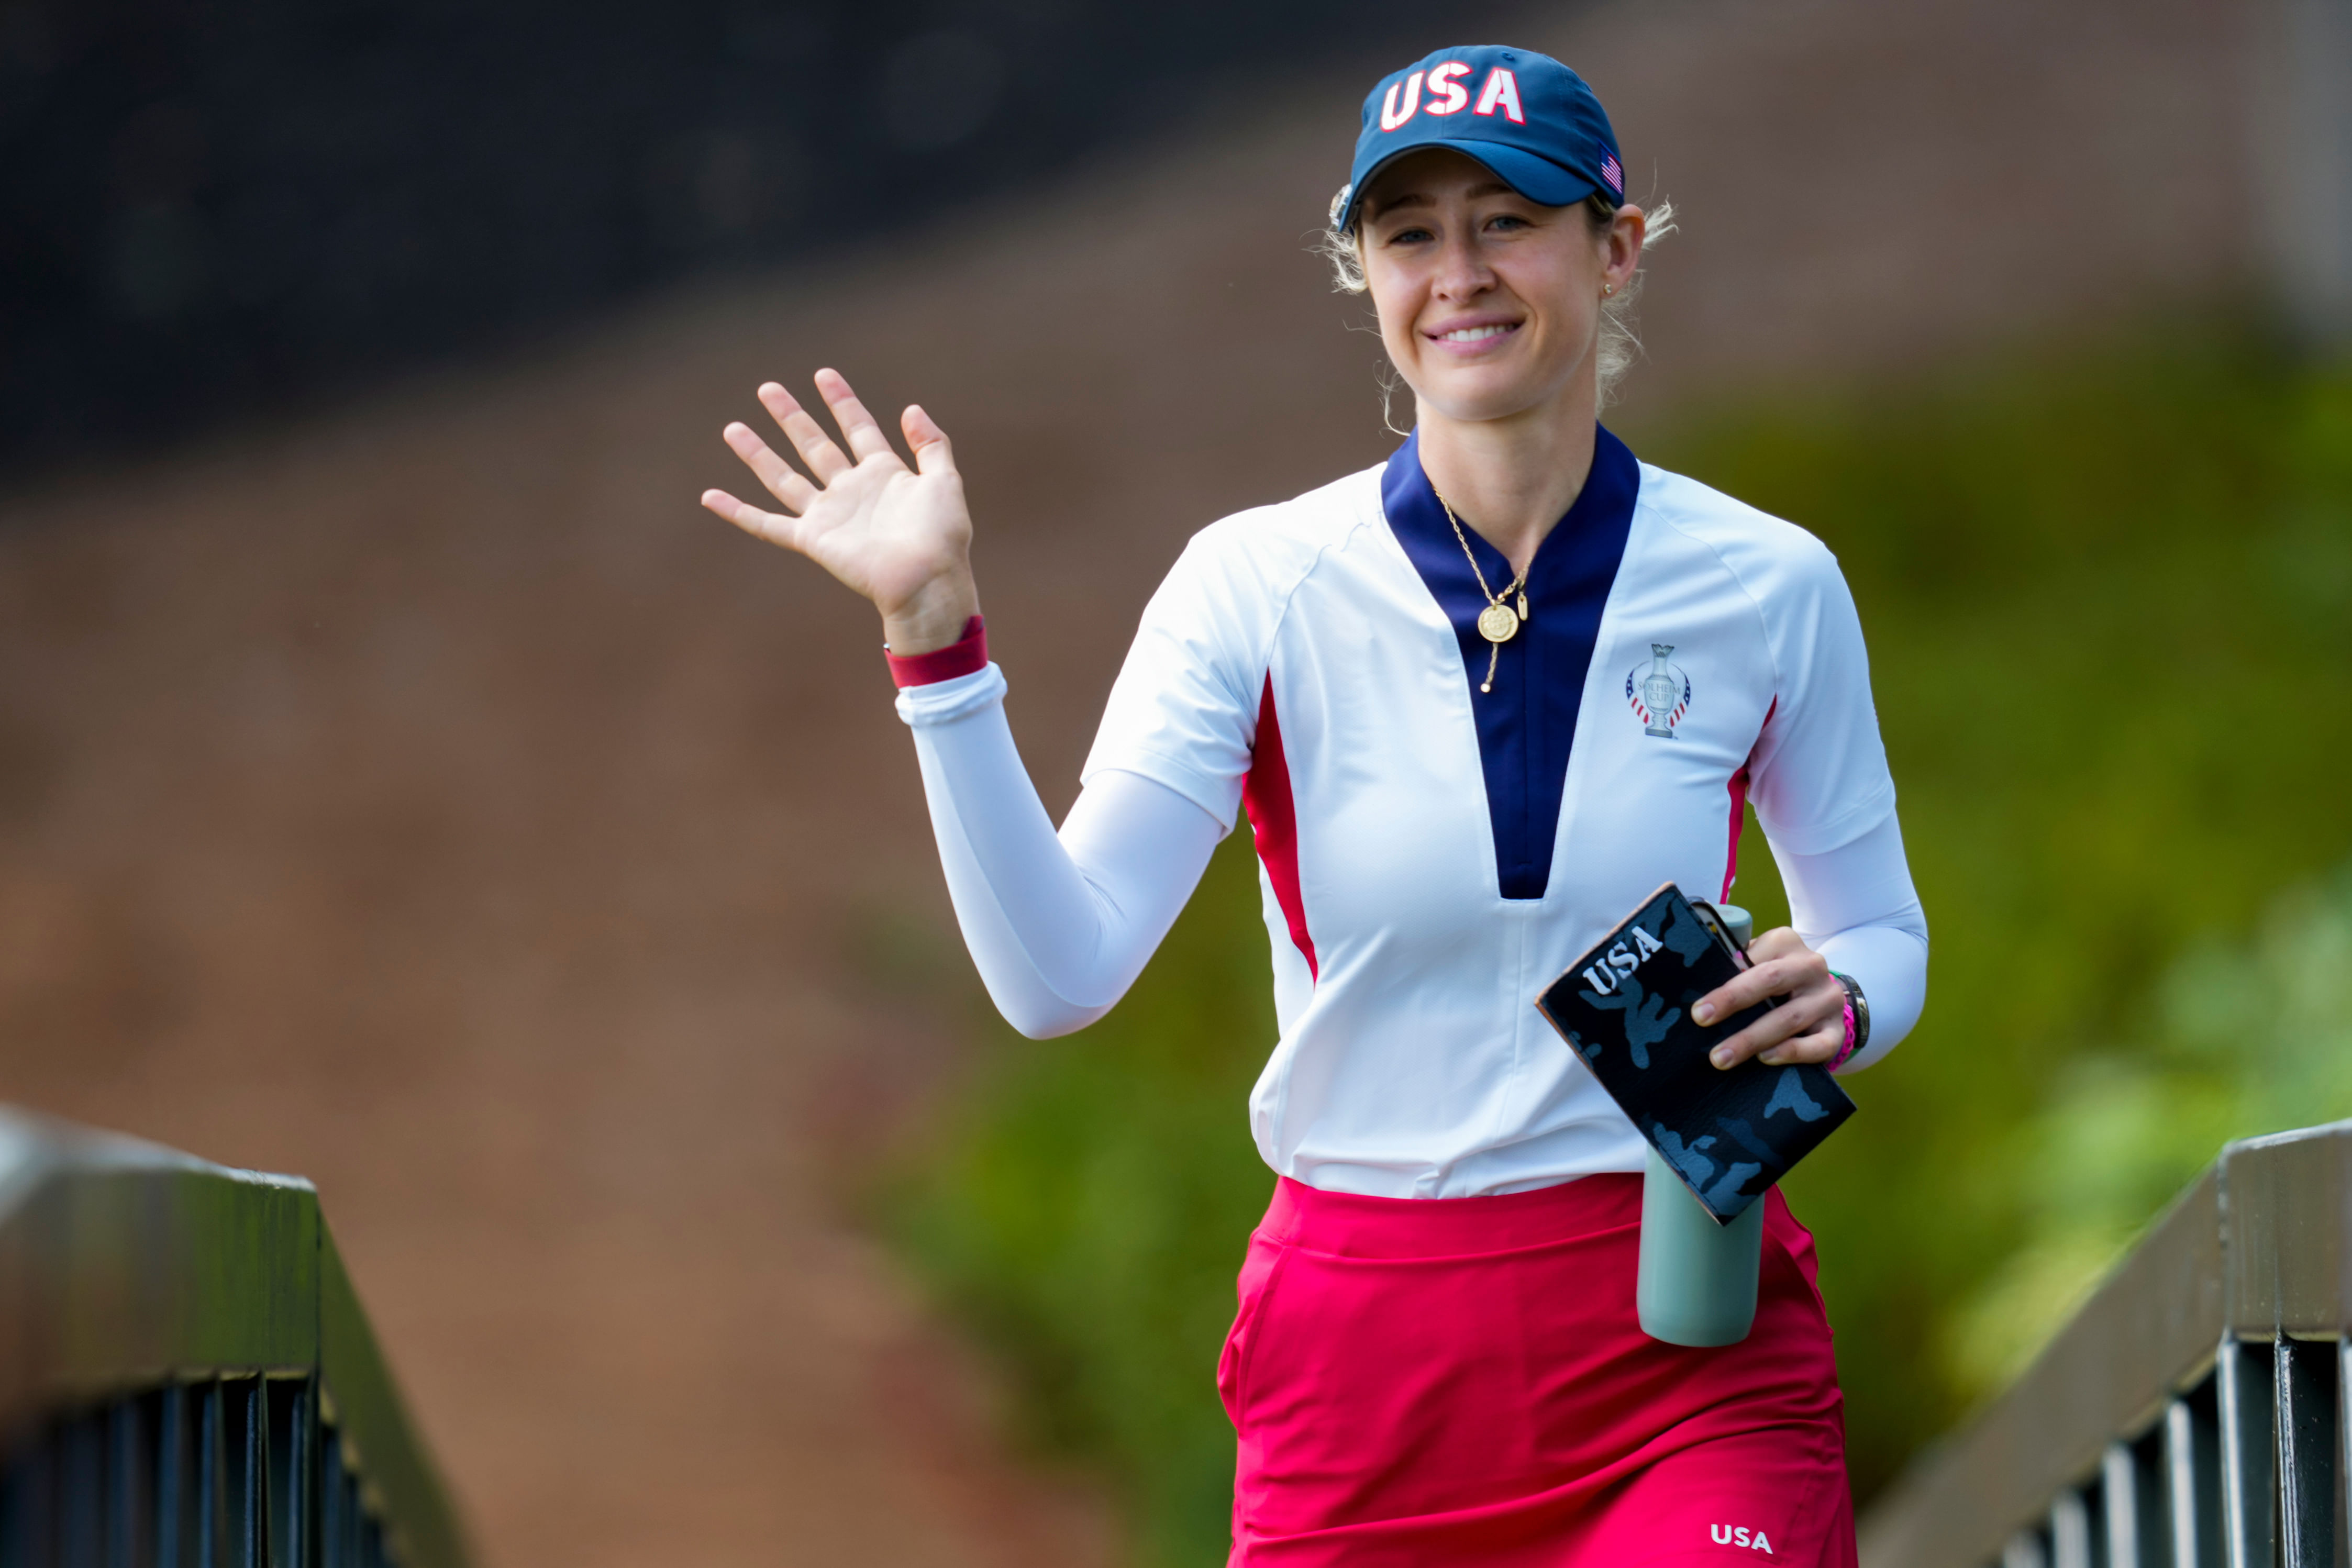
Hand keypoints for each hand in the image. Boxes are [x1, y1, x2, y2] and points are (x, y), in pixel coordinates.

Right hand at [700, 370, 979, 654]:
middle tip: (767, 388)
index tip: (823, 374)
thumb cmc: (942, 536)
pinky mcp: (813, 540)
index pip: (857, 428)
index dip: (841, 401)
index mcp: (884, 474)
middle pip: (814, 445)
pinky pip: (767, 525)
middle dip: (791, 417)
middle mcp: (851, 491)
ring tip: (732, 428)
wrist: (928, 579)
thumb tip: (911, 408)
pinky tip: (711, 496)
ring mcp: (829, 515)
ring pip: (784, 478)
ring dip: (758, 453)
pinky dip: (738, 511)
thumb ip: (931, 444)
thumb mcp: (945, 481)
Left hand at [1689, 927, 1845, 1069]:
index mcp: (1785, 942)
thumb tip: (1694, 985)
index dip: (1725, 986)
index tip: (1697, 1009)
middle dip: (1733, 1002)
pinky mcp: (1836, 1030)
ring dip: (1752, 1039)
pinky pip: (1818, 1045)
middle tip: (1701, 1022)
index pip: (1754, 960)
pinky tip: (1765, 1059)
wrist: (1820, 1000)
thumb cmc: (1772, 982)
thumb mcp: (1756, 964)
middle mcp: (1811, 966)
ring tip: (1722, 1057)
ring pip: (1789, 1018)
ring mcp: (1828, 999)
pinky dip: (1791, 1052)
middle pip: (1771, 981)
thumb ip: (1733, 967)